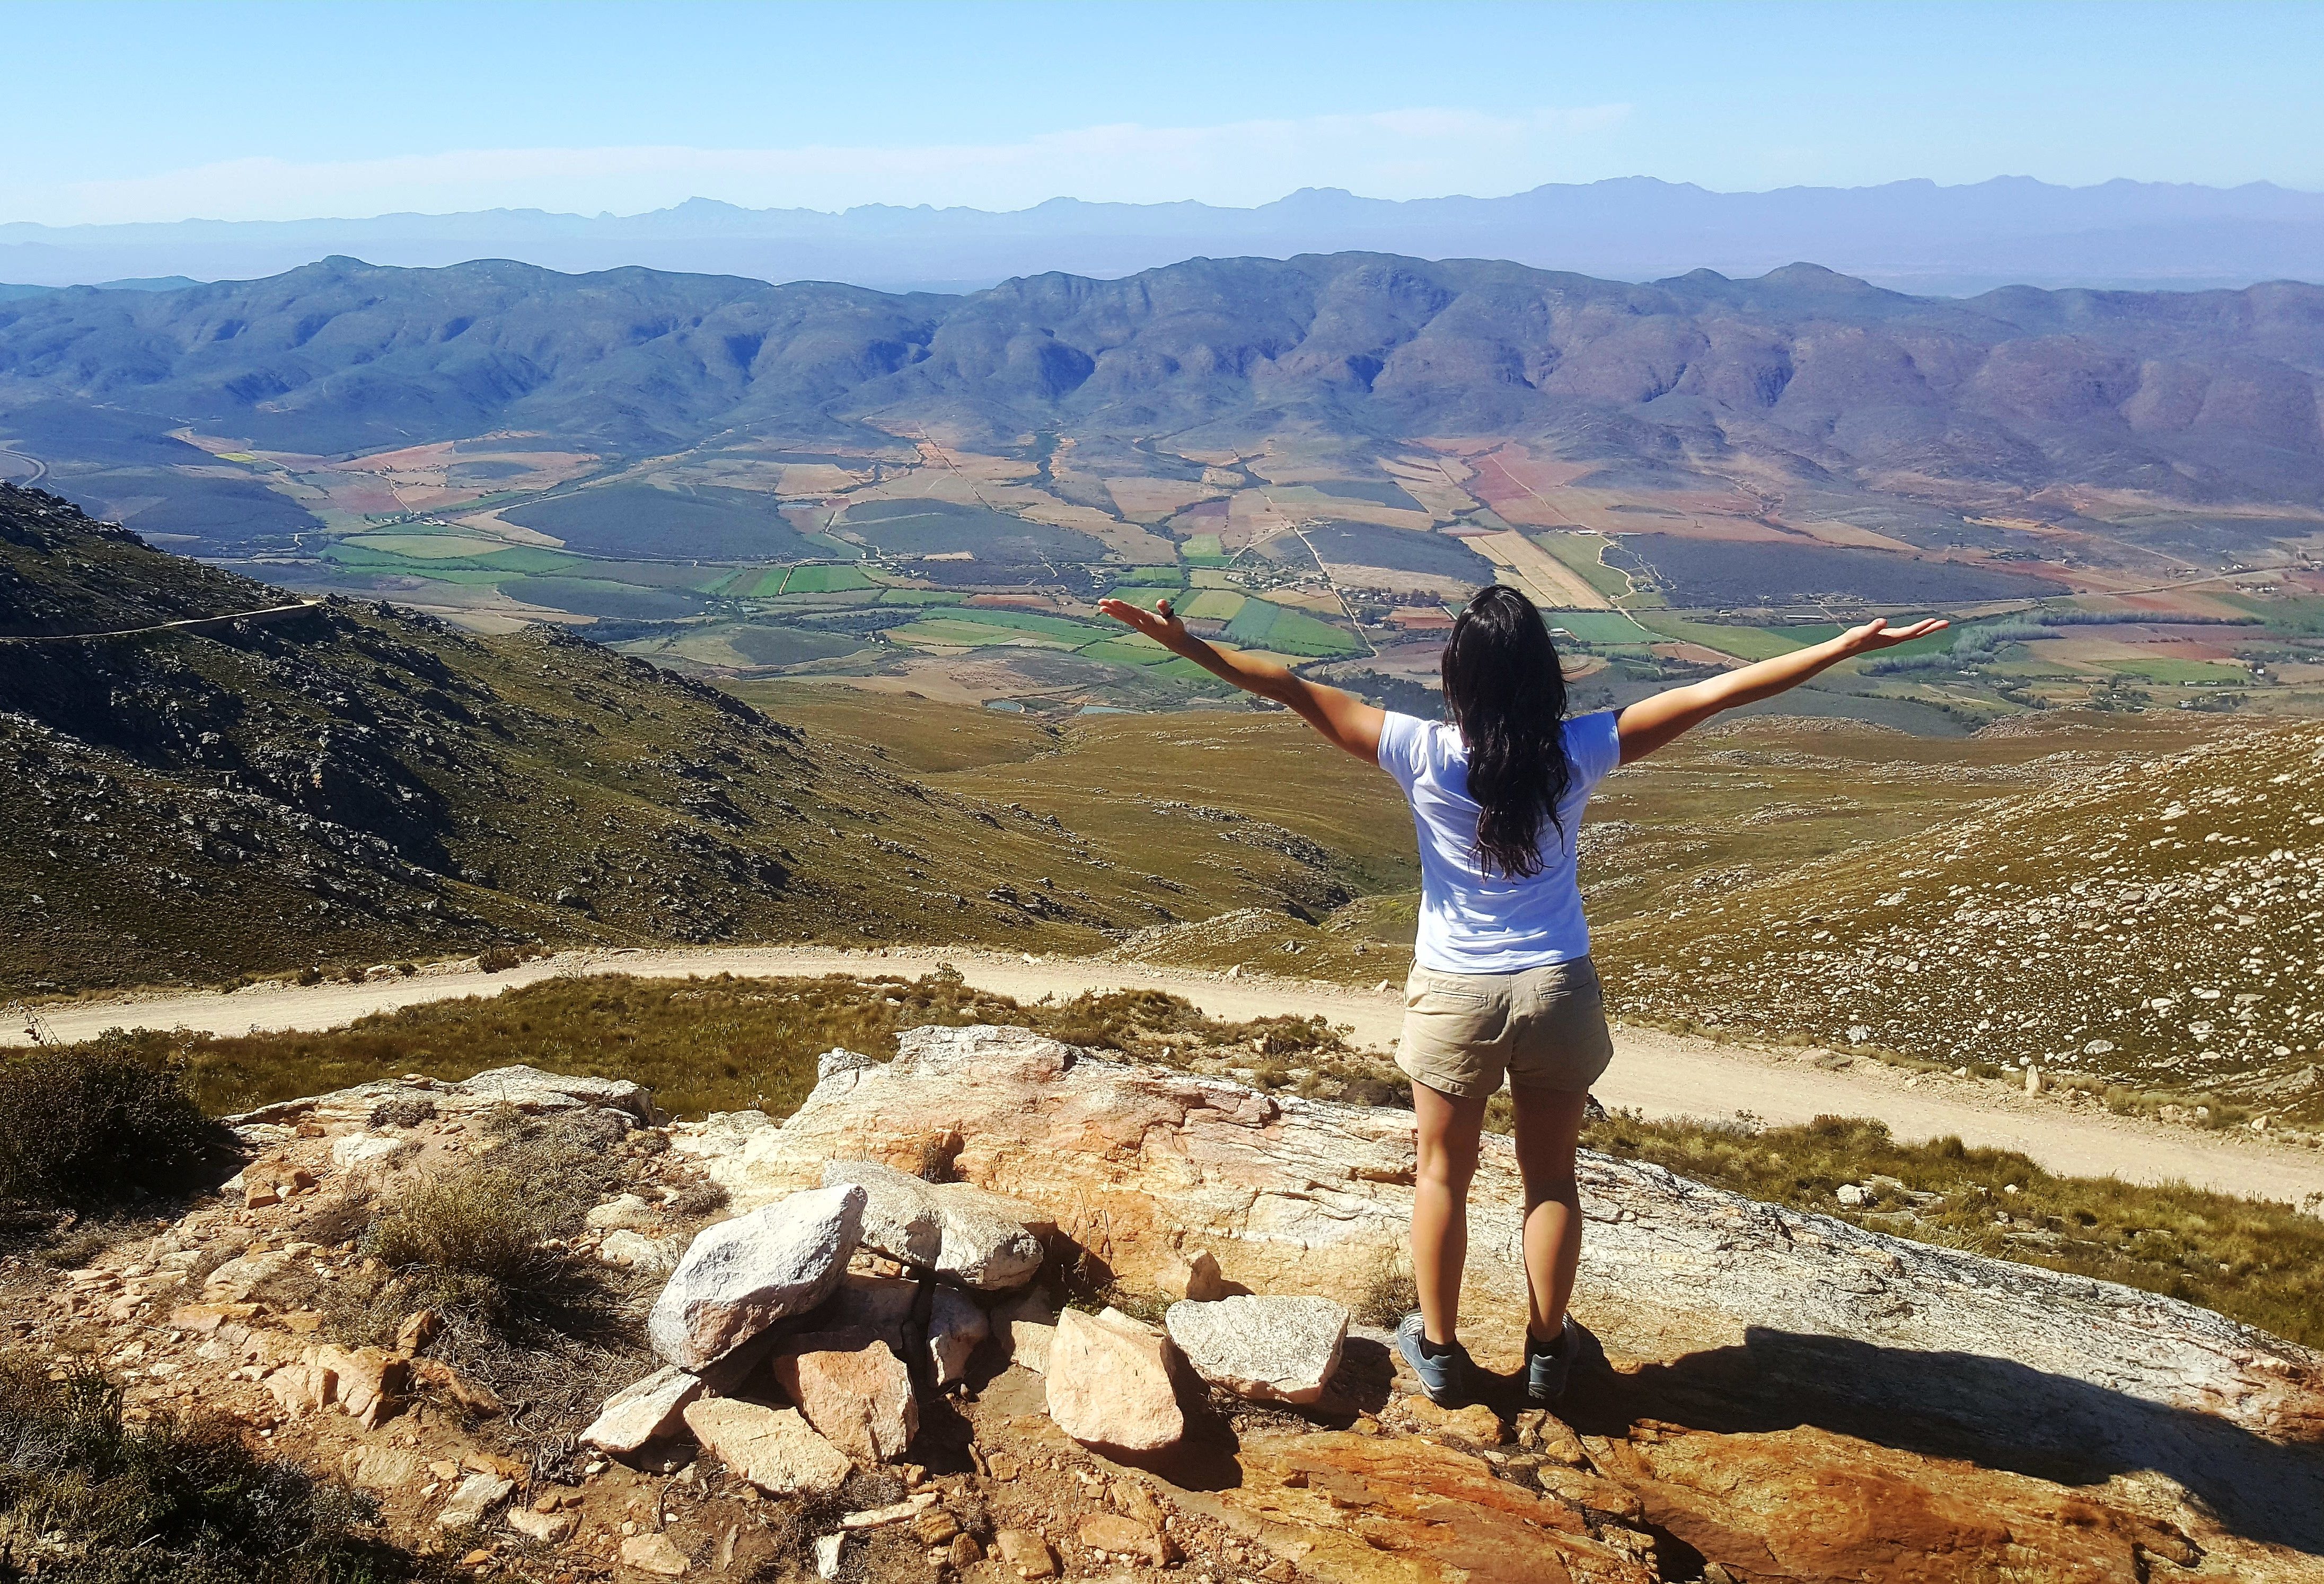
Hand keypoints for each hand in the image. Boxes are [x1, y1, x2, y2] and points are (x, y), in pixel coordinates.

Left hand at [1097, 595, 1193, 653]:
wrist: (1174, 641)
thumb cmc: (1174, 628)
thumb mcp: (1173, 619)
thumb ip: (1166, 610)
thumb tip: (1161, 601)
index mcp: (1147, 620)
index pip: (1132, 611)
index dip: (1122, 606)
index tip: (1112, 601)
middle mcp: (1140, 623)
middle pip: (1124, 613)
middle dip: (1112, 607)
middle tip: (1100, 601)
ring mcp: (1139, 625)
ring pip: (1123, 617)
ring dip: (1111, 611)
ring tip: (1100, 606)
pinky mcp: (1139, 626)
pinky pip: (1125, 620)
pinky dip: (1117, 615)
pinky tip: (1110, 612)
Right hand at [1831, 616, 1947, 654]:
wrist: (1847, 648)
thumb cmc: (1854, 639)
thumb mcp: (1862, 632)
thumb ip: (1873, 627)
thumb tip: (1883, 621)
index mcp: (1891, 638)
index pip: (1911, 632)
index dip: (1922, 626)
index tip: (1934, 621)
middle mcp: (1895, 639)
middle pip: (1918, 634)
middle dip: (1932, 628)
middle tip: (1947, 623)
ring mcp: (1893, 639)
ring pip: (1915, 634)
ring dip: (1927, 628)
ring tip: (1939, 623)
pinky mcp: (1890, 637)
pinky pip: (1909, 632)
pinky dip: (1918, 628)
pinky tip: (1921, 626)